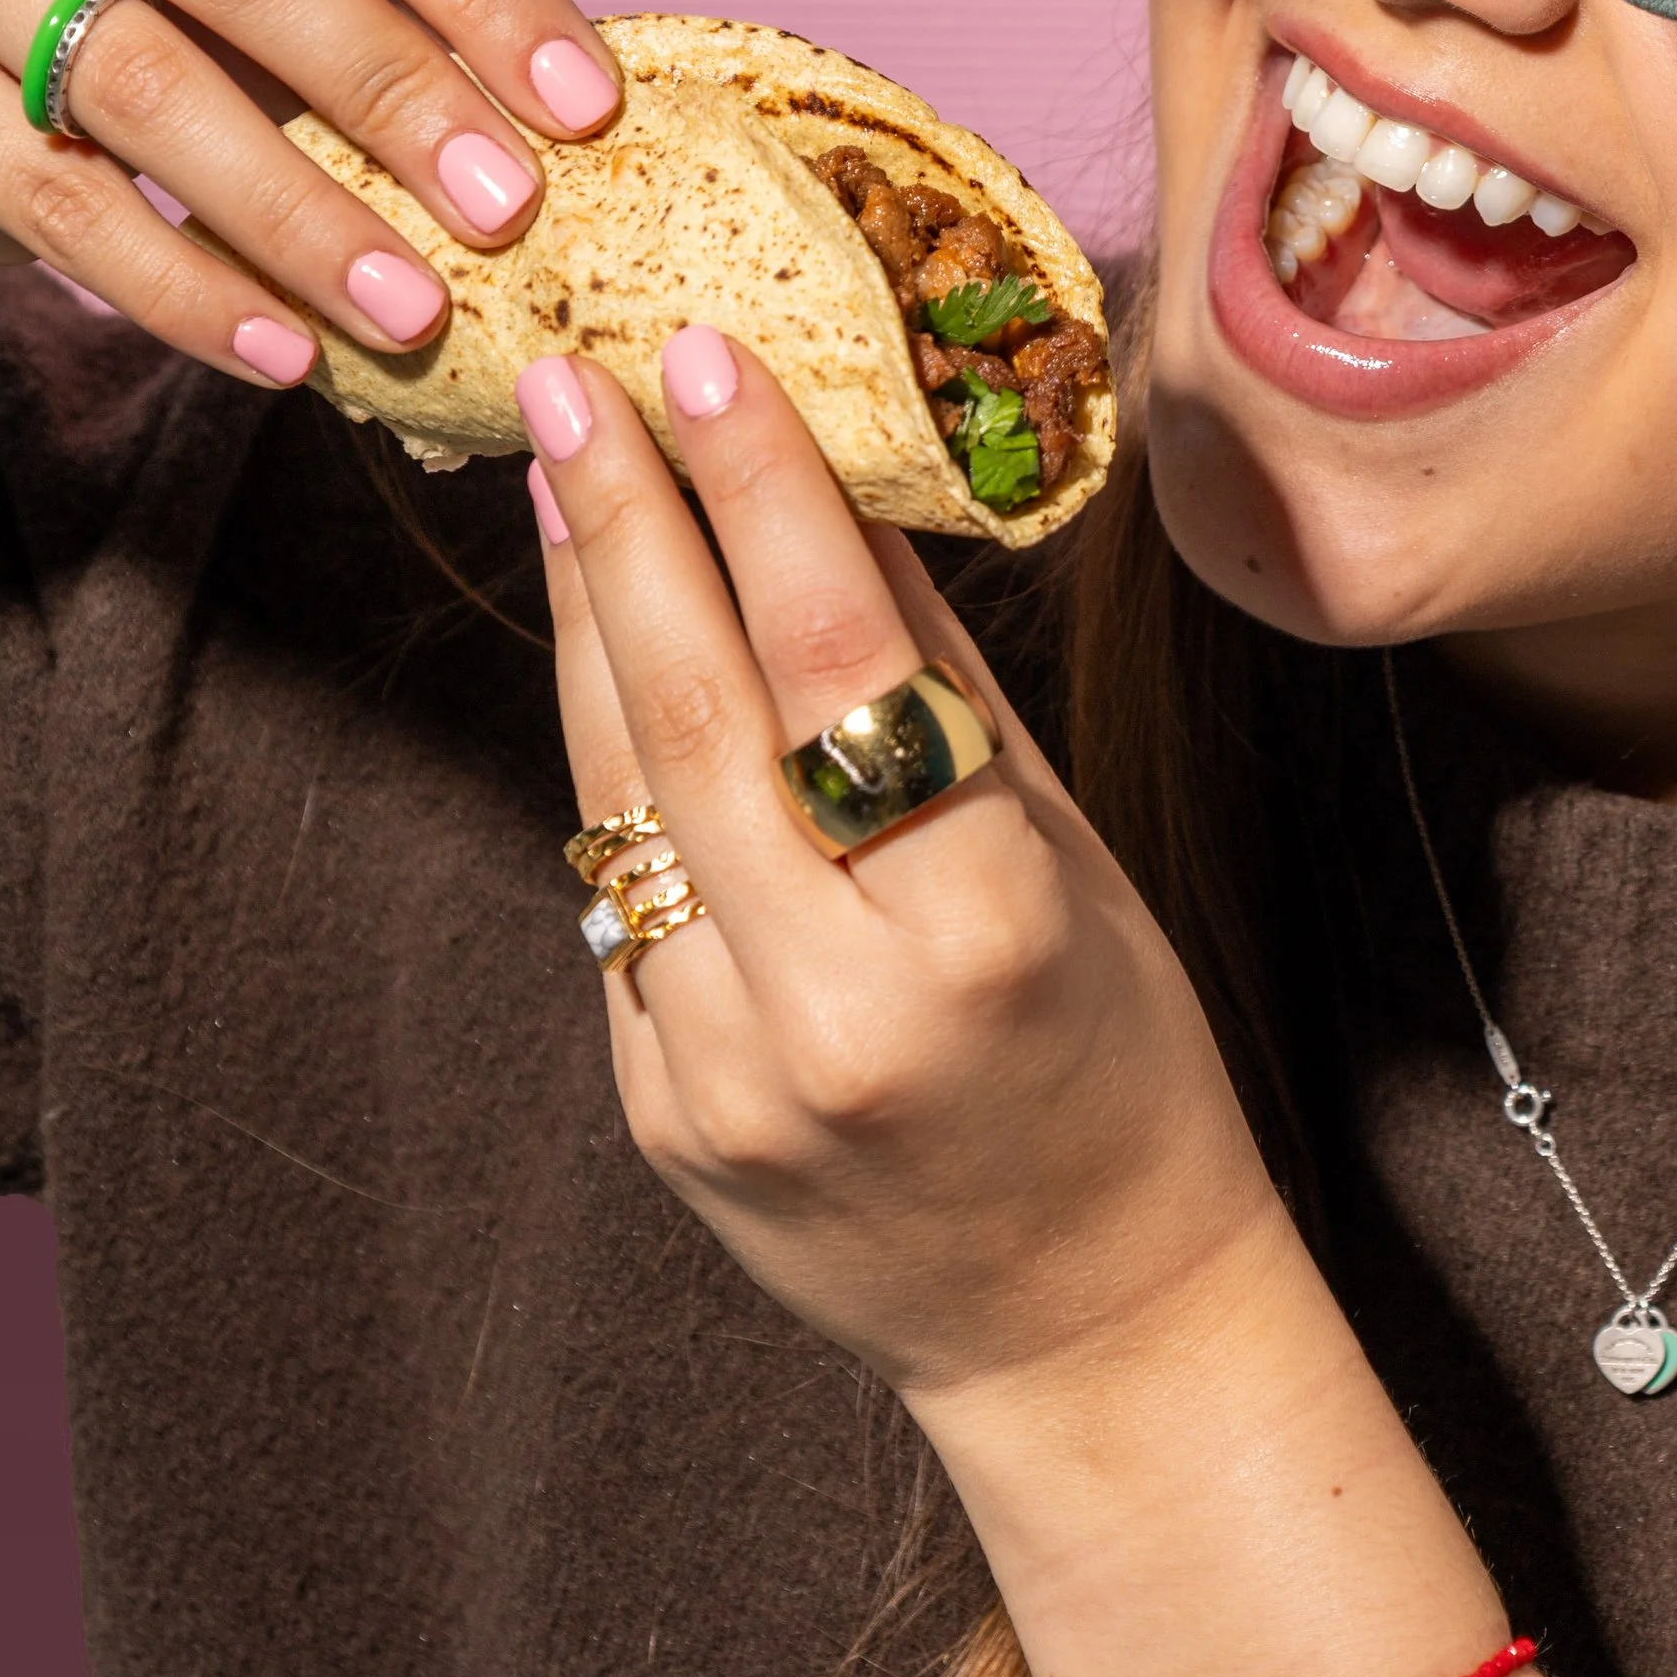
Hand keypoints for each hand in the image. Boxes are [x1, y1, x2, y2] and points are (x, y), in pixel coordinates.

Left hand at [529, 328, 1284, 1410]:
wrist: (1084, 1324)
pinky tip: (607, 654)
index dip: (759, 489)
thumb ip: (934, 675)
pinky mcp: (658, 1115)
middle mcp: (833, 1005)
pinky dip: (616, 768)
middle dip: (621, 520)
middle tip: (565, 373)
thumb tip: (830, 478)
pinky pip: (620, 899)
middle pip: (690, 711)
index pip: (837, 660)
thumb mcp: (1064, 847)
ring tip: (557, 471)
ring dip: (580, 618)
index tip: (699, 351)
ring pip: (618, 796)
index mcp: (978, 926)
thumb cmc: (1118, 1053)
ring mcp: (723, 1076)